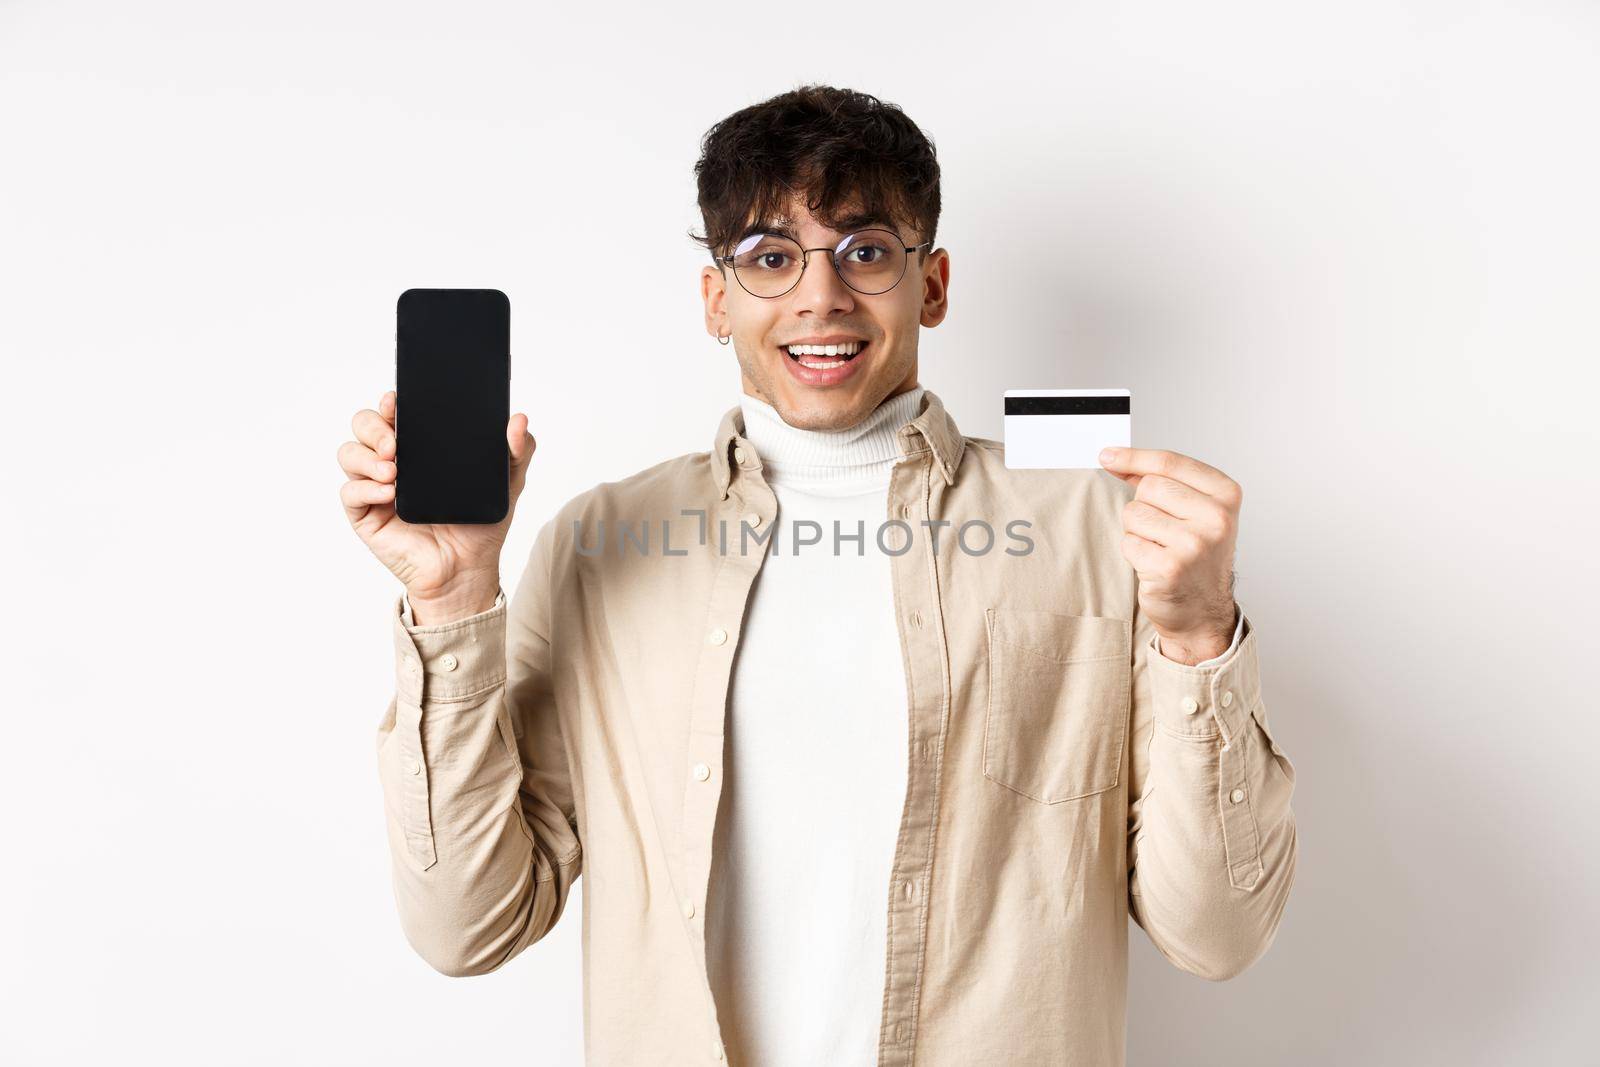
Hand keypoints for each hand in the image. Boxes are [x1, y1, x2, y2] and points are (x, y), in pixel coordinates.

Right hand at [339, 389, 536, 606]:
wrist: (468, 569)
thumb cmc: (480, 524)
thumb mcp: (507, 483)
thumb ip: (518, 450)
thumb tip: (520, 420)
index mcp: (419, 446)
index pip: (394, 412)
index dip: (389, 402)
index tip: (396, 400)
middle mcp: (392, 461)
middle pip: (363, 425)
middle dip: (373, 426)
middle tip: (395, 443)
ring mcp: (375, 487)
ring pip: (348, 453)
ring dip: (366, 456)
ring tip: (394, 470)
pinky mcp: (366, 515)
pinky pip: (350, 492)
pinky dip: (365, 488)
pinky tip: (390, 494)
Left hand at [1097, 446, 1240, 660]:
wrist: (1203, 610)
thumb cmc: (1196, 556)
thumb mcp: (1193, 510)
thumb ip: (1161, 481)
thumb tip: (1114, 459)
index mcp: (1226, 494)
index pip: (1169, 463)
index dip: (1133, 458)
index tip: (1107, 455)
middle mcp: (1216, 517)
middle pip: (1148, 487)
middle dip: (1144, 506)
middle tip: (1163, 531)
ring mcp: (1195, 543)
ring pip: (1134, 514)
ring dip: (1138, 532)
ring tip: (1161, 549)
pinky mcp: (1170, 567)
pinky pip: (1129, 543)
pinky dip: (1135, 553)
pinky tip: (1155, 565)